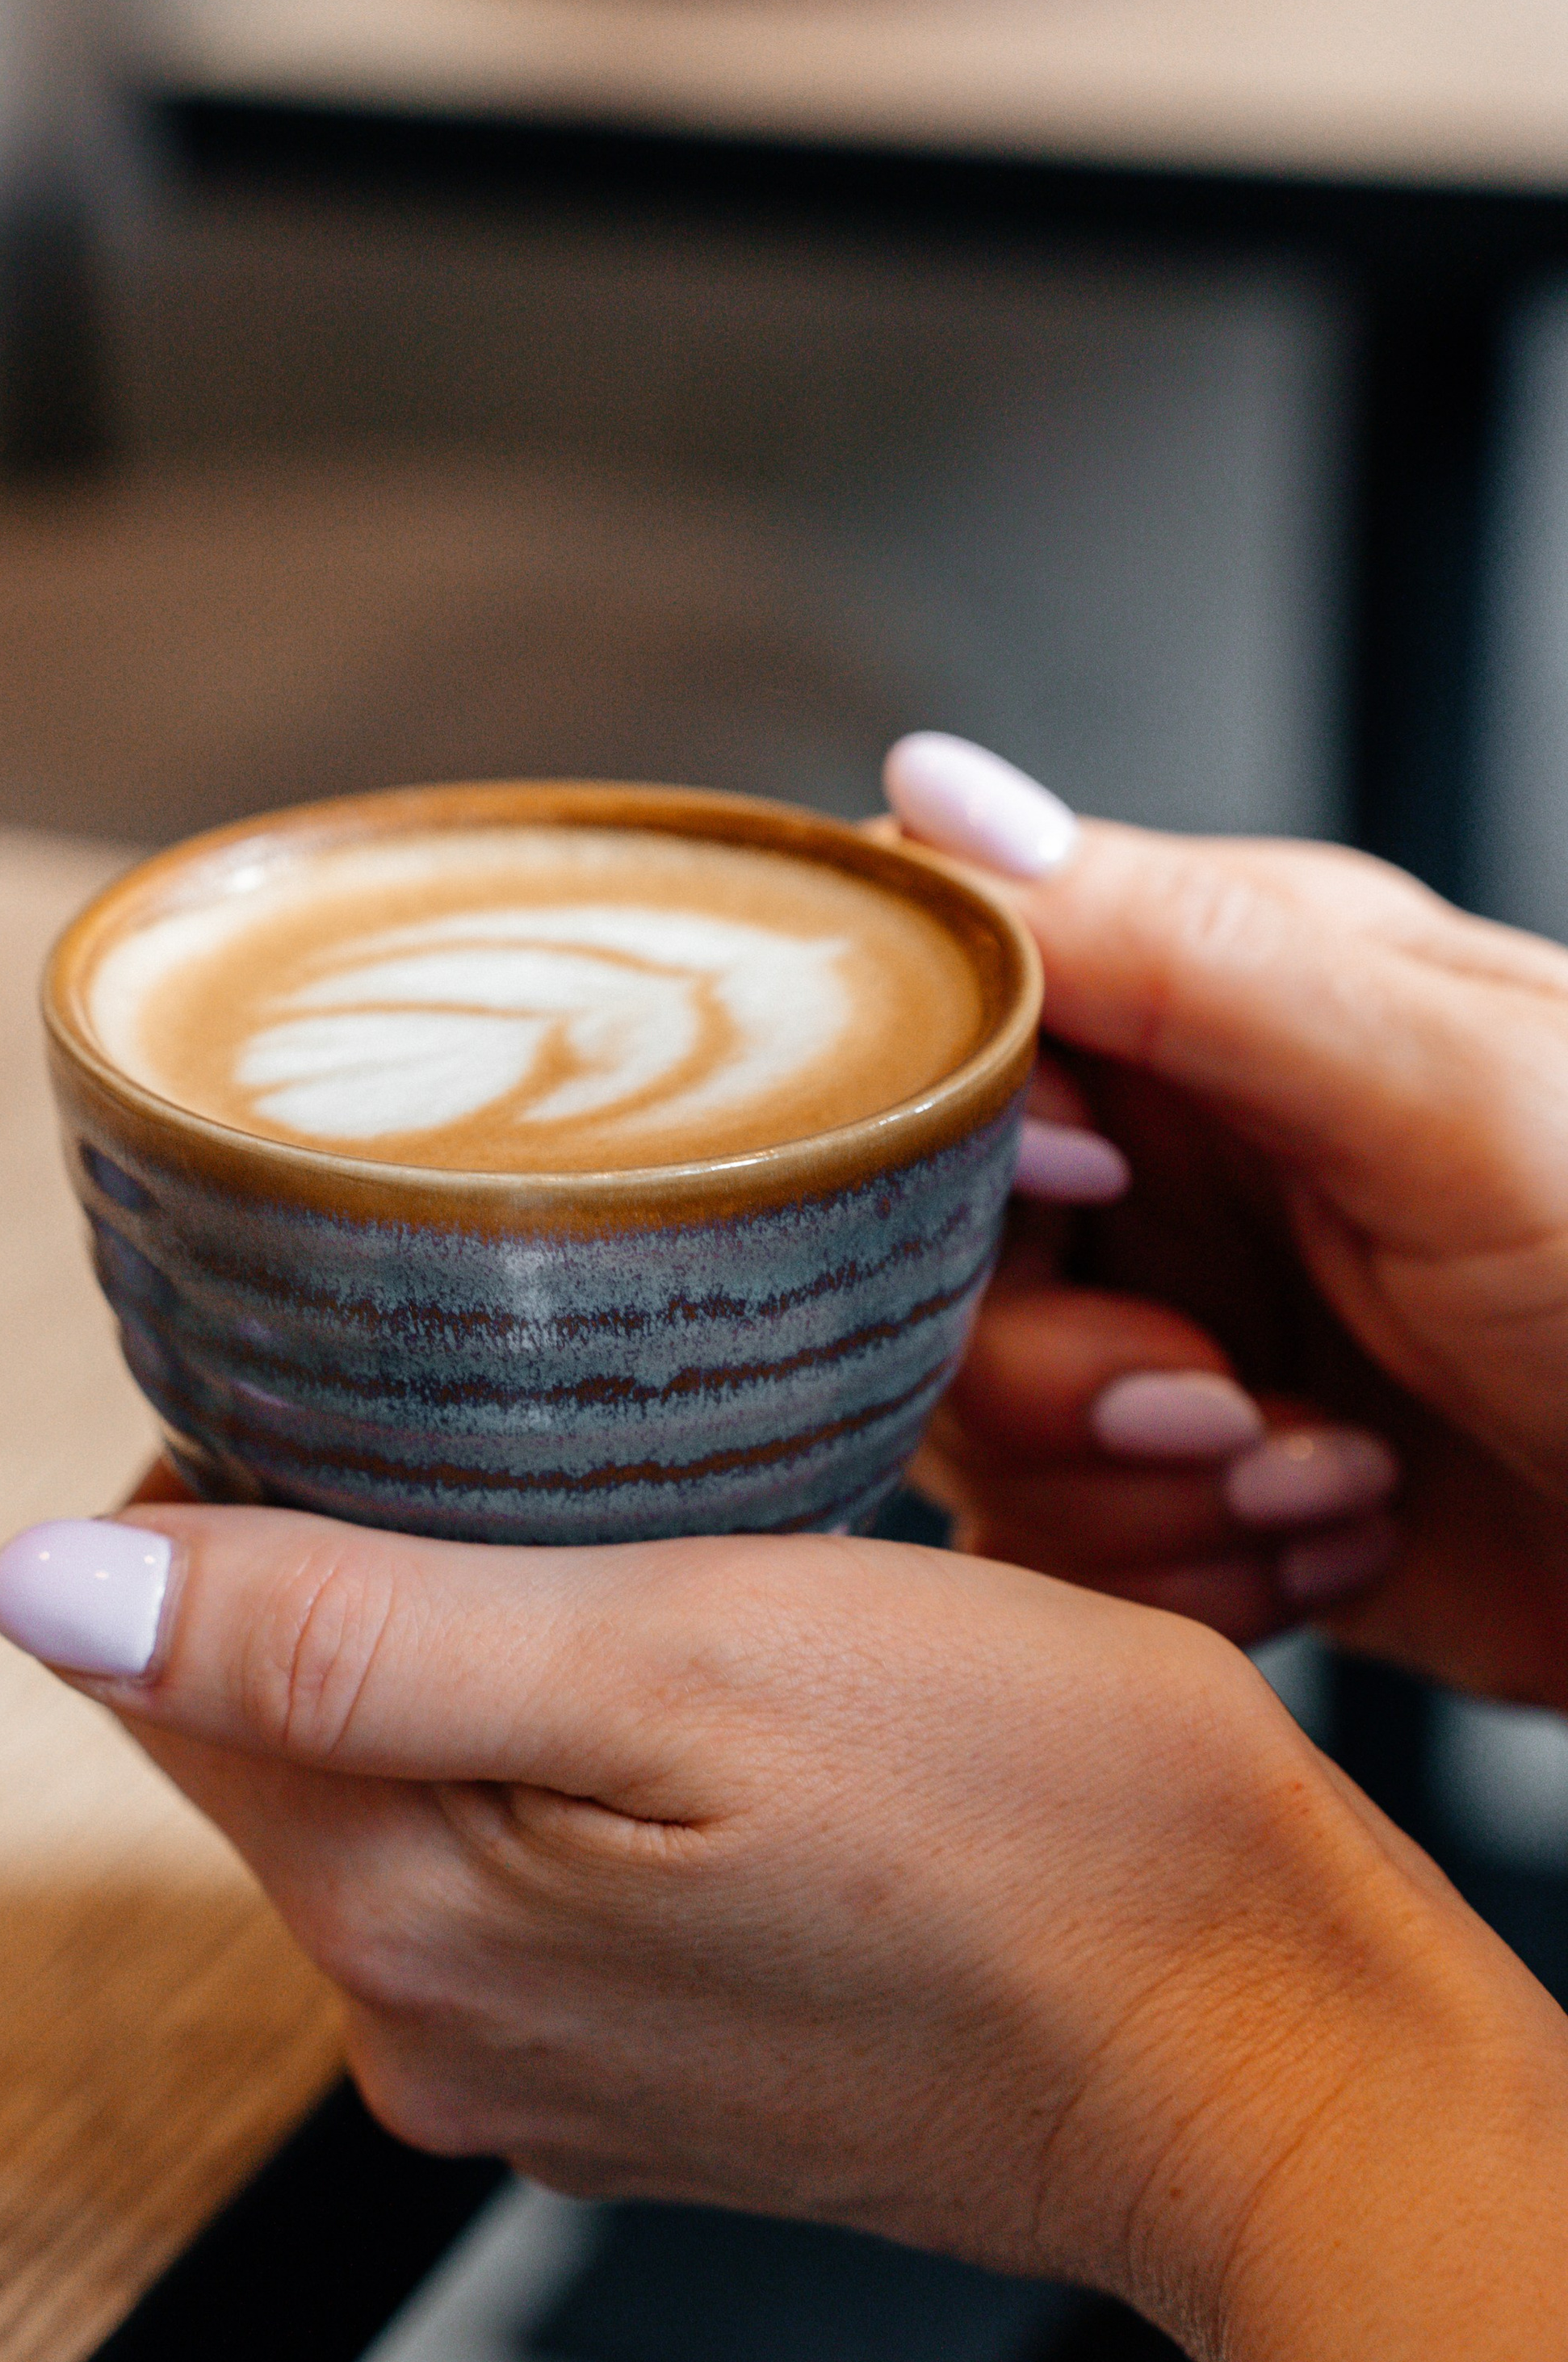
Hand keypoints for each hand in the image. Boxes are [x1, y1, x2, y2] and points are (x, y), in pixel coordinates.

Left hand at [0, 1498, 1567, 2361]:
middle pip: (288, 1713)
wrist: (1268, 2051)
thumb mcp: (678, 1662)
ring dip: (499, 1642)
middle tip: (582, 1436)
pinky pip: (538, 1860)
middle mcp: (434, 2027)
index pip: (168, 1648)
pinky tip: (724, 1694)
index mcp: (396, 1918)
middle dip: (387, 1550)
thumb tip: (40, 1588)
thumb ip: (337, 1633)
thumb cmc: (1035, 1836)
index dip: (250, 1468)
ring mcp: (545, 2065)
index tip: (403, 1370)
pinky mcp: (649, 2071)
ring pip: (421, 1775)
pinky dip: (589, 1751)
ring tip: (669, 1547)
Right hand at [886, 735, 1567, 1707]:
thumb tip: (931, 783)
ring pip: (970, 1418)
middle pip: (917, 1246)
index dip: (955, 1118)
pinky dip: (1177, 1578)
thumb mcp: (1444, 1087)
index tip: (1089, 1192)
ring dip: (1142, 1492)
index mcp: (1214, 995)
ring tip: (1326, 1481)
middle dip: (1054, 1367)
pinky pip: (1048, 1546)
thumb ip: (1183, 950)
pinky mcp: (1185, 1489)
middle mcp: (1168, 1153)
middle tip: (1220, 1403)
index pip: (943, 1008)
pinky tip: (1329, 1547)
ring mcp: (1169, 1321)